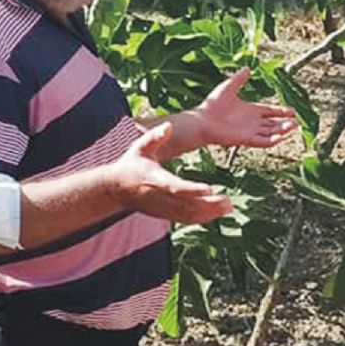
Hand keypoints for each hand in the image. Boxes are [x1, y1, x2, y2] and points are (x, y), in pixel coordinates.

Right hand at [110, 124, 232, 223]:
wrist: (115, 189)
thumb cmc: (131, 165)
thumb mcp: (140, 147)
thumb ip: (155, 137)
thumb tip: (168, 126)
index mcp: (155, 180)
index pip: (175, 187)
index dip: (192, 190)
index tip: (209, 189)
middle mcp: (160, 198)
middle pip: (187, 205)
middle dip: (209, 205)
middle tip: (228, 201)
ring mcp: (163, 209)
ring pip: (189, 215)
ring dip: (210, 213)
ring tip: (229, 206)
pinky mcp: (165, 215)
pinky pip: (186, 219)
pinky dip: (203, 218)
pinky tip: (219, 212)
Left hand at [187, 67, 299, 149]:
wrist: (202, 120)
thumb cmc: (212, 105)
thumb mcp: (228, 87)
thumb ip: (239, 78)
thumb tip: (247, 67)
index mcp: (250, 110)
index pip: (270, 111)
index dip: (282, 111)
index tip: (293, 111)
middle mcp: (252, 122)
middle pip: (274, 124)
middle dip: (286, 123)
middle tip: (297, 122)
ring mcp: (250, 131)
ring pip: (271, 133)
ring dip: (282, 131)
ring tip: (293, 127)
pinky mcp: (246, 139)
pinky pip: (263, 142)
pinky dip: (273, 140)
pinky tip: (281, 136)